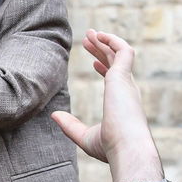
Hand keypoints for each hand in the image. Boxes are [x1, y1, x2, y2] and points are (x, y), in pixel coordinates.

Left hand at [51, 30, 158, 176]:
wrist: (127, 149)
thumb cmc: (112, 148)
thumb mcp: (85, 137)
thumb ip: (70, 125)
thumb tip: (54, 115)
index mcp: (122, 104)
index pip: (115, 81)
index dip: (105, 69)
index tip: (94, 62)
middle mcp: (127, 91)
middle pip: (116, 63)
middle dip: (102, 50)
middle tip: (89, 38)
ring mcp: (127, 83)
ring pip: (119, 53)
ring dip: (105, 41)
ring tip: (90, 32)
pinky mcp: (124, 77)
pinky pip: (124, 50)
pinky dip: (113, 40)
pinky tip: (99, 35)